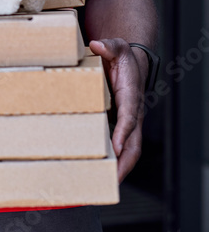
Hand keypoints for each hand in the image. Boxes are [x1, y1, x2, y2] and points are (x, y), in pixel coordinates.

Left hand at [89, 38, 146, 182]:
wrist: (131, 64)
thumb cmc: (123, 59)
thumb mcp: (117, 48)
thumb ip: (109, 46)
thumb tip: (97, 45)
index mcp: (131, 97)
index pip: (130, 118)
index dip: (124, 132)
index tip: (118, 145)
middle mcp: (132, 114)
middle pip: (134, 144)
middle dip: (125, 164)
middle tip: (112, 181)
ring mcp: (127, 123)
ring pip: (129, 151)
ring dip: (119, 169)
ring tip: (104, 187)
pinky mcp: (120, 126)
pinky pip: (119, 147)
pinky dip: (113, 162)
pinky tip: (99, 173)